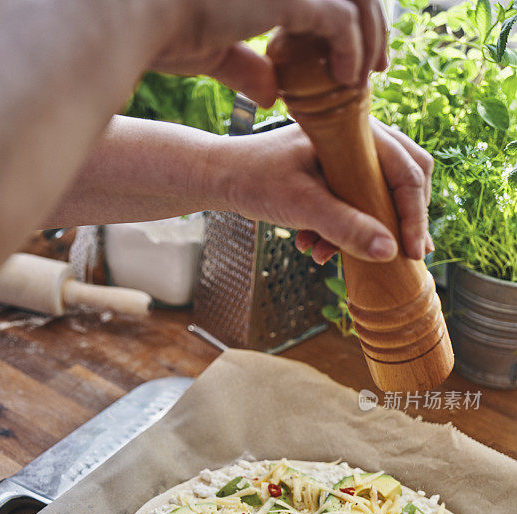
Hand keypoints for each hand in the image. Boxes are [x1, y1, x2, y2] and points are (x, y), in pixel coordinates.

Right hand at [151, 0, 386, 105]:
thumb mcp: (213, 50)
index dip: (352, 16)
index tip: (354, 57)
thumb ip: (246, 64)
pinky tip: (348, 81)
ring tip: (366, 78)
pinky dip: (352, 52)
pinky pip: (342, 22)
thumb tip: (271, 92)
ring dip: (372, 37)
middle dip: (374, 22)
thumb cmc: (162, 31)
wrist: (136, 20)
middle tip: (377, 66)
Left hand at [213, 119, 432, 263]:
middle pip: (405, 180)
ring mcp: (349, 157)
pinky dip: (343, 231)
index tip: (415, 253)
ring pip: (380, 196)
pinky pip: (358, 205)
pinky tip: (316, 248)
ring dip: (364, 231)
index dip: (415, 214)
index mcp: (356, 131)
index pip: (407, 170)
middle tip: (403, 257)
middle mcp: (359, 138)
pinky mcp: (336, 176)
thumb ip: (345, 228)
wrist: (222, 178)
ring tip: (326, 254)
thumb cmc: (256, 180)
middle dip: (399, 222)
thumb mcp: (302, 206)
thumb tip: (390, 253)